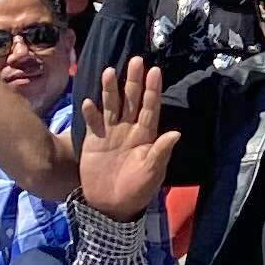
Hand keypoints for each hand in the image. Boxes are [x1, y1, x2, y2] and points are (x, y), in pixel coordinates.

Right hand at [76, 61, 180, 223]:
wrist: (111, 205)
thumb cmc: (137, 189)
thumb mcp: (152, 172)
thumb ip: (160, 152)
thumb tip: (176, 133)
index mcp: (146, 135)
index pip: (150, 107)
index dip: (152, 90)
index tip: (155, 71)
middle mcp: (129, 129)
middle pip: (131, 100)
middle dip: (133, 81)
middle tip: (136, 59)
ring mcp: (110, 133)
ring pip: (111, 106)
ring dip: (111, 90)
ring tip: (110, 71)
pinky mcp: (94, 141)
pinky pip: (92, 123)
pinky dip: (90, 113)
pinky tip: (88, 101)